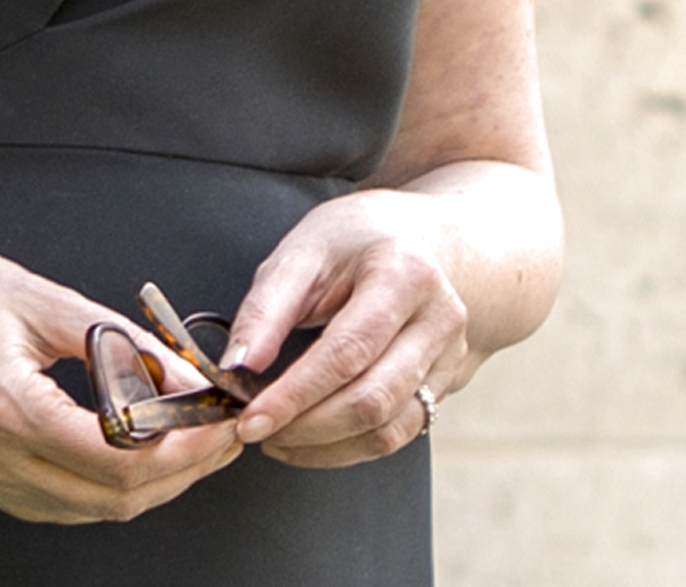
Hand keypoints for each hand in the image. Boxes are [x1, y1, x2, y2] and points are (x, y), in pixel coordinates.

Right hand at [0, 225, 243, 522]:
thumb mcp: (47, 298)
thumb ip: (123, 344)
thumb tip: (187, 376)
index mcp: (7, 407)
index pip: (117, 459)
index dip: (184, 449)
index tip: (223, 423)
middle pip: (111, 499)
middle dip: (182, 472)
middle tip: (223, 434)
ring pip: (88, 510)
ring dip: (149, 484)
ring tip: (192, 441)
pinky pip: (57, 502)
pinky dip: (106, 485)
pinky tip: (137, 451)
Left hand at [221, 191, 469, 467]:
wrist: (420, 238)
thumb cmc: (357, 240)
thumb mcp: (303, 253)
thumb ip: (266, 309)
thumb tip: (237, 366)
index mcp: (404, 274)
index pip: (347, 352)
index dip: (295, 395)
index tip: (251, 420)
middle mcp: (438, 317)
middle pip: (372, 399)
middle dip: (306, 428)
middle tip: (257, 431)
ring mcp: (449, 354)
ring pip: (389, 427)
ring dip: (326, 446)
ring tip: (280, 438)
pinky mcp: (446, 382)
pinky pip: (399, 433)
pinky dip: (350, 447)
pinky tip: (314, 440)